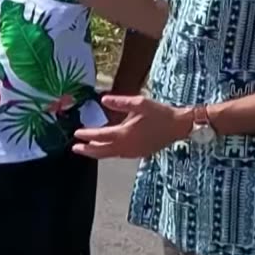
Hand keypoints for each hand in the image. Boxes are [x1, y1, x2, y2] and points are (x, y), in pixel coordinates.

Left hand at [72, 96, 191, 158]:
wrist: (178, 127)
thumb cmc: (160, 113)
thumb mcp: (140, 103)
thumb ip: (120, 102)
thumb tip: (103, 100)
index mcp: (125, 133)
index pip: (100, 136)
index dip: (87, 135)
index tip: (77, 133)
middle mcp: (127, 146)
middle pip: (102, 151)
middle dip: (87, 150)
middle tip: (75, 148)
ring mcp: (133, 152)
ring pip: (110, 155)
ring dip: (97, 152)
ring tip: (88, 148)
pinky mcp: (139, 153)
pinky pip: (119, 155)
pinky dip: (109, 152)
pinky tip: (108, 147)